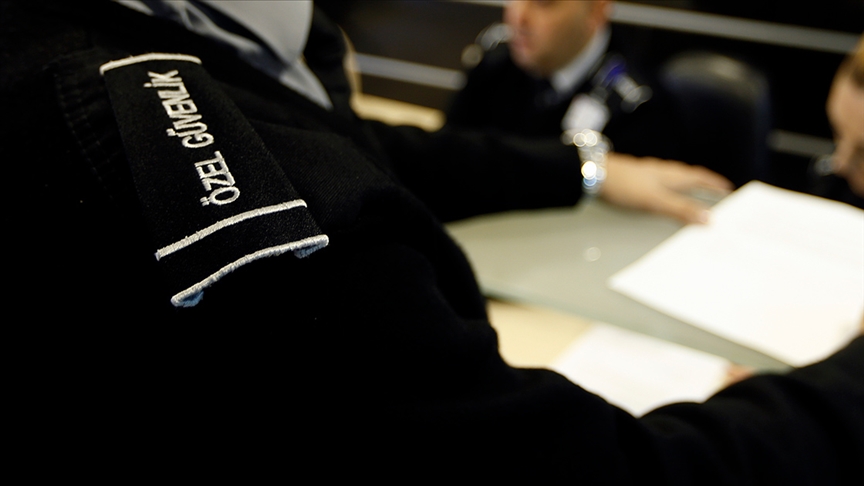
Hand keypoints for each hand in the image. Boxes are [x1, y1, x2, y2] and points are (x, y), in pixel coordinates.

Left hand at [600, 153, 732, 223]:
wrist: (593, 173)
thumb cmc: (623, 183)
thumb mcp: (655, 200)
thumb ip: (680, 209)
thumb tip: (707, 218)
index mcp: (672, 175)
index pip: (700, 178)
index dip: (715, 184)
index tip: (728, 188)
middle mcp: (662, 172)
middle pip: (689, 177)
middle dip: (704, 185)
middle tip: (715, 192)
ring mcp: (649, 174)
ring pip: (674, 180)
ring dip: (687, 187)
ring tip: (693, 195)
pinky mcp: (636, 178)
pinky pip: (660, 184)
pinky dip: (669, 191)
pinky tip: (661, 195)